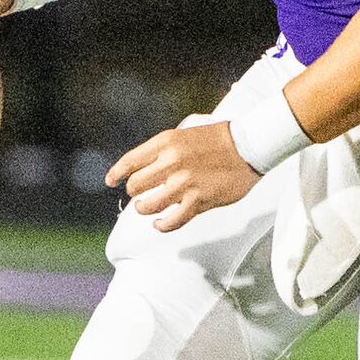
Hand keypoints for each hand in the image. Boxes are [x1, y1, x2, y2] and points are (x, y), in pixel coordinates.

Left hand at [107, 121, 259, 232]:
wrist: (249, 146)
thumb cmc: (219, 140)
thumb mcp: (184, 134)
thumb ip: (164, 151)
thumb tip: (146, 168)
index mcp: (165, 143)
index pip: (130, 161)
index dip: (116, 173)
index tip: (110, 181)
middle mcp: (171, 162)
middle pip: (135, 186)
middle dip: (134, 192)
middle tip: (139, 194)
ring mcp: (184, 183)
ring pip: (148, 206)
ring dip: (145, 209)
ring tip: (147, 208)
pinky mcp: (199, 200)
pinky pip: (172, 220)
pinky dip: (162, 225)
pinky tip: (160, 224)